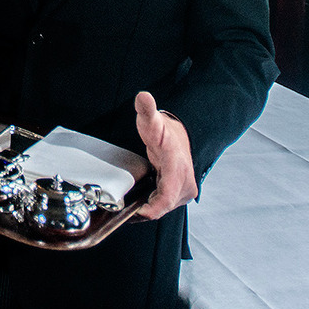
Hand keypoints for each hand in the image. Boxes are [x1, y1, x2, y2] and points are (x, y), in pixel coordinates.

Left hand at [134, 91, 196, 219]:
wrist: (182, 135)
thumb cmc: (165, 132)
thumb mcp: (152, 121)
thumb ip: (147, 110)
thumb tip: (143, 97)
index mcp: (177, 168)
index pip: (166, 199)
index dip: (150, 210)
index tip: (135, 212)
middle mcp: (184, 183)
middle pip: (162, 207)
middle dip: (144, 209)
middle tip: (123, 205)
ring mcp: (185, 191)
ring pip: (164, 208)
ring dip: (148, 207)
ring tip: (131, 203)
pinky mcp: (182, 195)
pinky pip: (165, 205)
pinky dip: (153, 205)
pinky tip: (142, 200)